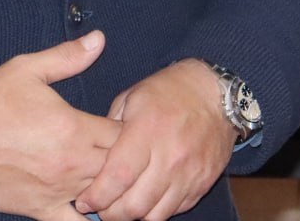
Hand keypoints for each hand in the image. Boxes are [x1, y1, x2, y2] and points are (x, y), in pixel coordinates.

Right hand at [0, 30, 121, 220]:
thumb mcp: (30, 68)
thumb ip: (69, 57)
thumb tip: (98, 39)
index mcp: (74, 128)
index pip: (122, 135)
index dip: (129, 130)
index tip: (125, 125)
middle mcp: (71, 163)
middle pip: (118, 167)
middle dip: (124, 159)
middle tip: (122, 150)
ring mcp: (57, 191)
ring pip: (102, 197)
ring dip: (109, 187)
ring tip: (110, 176)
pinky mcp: (40, 210)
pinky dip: (88, 219)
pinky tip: (94, 212)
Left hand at [74, 59, 234, 220]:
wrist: (216, 94)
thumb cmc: (169, 91)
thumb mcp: (133, 97)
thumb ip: (110, 129)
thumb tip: (93, 159)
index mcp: (147, 130)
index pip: (118, 177)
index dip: (97, 196)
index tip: (84, 201)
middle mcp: (170, 156)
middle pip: (134, 205)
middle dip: (110, 214)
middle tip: (100, 209)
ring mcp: (188, 174)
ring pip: (154, 216)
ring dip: (133, 217)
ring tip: (121, 208)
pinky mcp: (201, 185)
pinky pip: (174, 211)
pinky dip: (156, 211)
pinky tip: (146, 200)